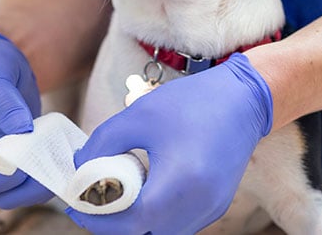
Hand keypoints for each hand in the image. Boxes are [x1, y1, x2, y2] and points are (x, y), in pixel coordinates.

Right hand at [0, 30, 52, 208]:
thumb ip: (5, 102)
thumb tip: (22, 131)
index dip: (7, 179)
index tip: (31, 155)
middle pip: (0, 195)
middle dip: (29, 189)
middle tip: (55, 165)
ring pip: (16, 192)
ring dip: (41, 184)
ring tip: (62, 161)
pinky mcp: (15, 153)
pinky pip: (29, 176)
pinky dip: (47, 172)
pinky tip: (63, 155)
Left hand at [69, 53, 273, 233]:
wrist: (243, 100)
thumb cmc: (191, 103)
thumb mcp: (137, 116)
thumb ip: (102, 144)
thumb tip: (79, 169)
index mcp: (181, 181)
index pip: (132, 222)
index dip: (99, 219)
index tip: (78, 206)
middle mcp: (199, 204)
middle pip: (145, 234)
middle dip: (112, 224)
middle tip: (90, 204)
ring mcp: (211, 210)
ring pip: (161, 234)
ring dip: (134, 224)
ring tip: (114, 199)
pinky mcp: (215, 208)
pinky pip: (177, 226)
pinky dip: (154, 219)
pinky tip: (141, 196)